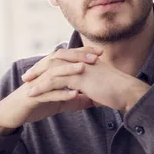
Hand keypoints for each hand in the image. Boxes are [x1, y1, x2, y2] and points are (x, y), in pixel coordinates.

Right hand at [0, 47, 102, 135]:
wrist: (11, 114)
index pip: (66, 57)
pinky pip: (48, 93)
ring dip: (69, 70)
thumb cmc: (34, 105)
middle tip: (96, 57)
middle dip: (78, 56)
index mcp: (48, 72)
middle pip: (60, 59)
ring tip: (84, 68)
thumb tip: (92, 100)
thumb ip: (73, 99)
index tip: (100, 53)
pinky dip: (62, 93)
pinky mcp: (32, 97)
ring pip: (53, 73)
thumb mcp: (57, 101)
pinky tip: (74, 94)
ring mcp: (36, 84)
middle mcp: (42, 74)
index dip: (82, 53)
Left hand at [24, 57, 149, 113]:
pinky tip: (33, 93)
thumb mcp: (101, 86)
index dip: (49, 65)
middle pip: (54, 60)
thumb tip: (86, 95)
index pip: (63, 59)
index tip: (38, 72)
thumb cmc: (118, 92)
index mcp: (86, 60)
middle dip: (39, 68)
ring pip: (51, 70)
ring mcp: (79, 67)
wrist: (128, 93)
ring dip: (37, 77)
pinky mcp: (78, 77)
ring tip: (26, 85)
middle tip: (27, 76)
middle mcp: (81, 60)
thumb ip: (91, 87)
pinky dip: (41, 87)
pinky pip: (54, 81)